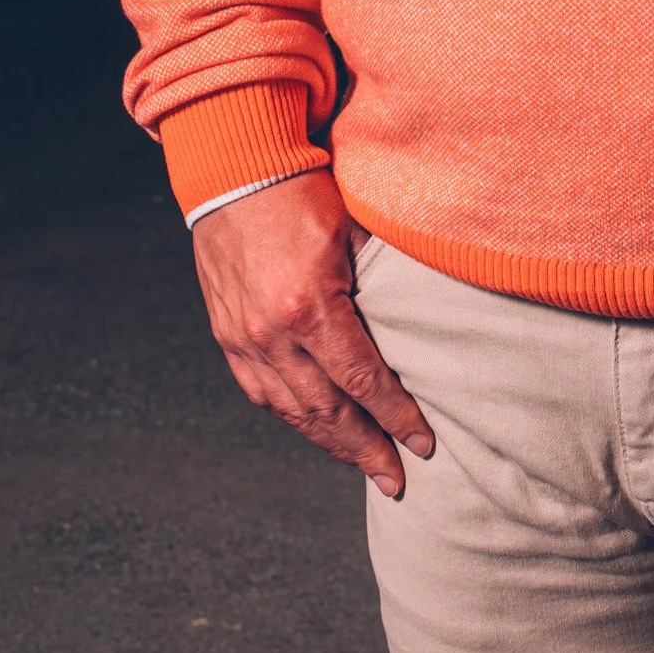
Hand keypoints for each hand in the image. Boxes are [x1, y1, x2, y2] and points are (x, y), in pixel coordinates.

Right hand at [191, 169, 434, 495]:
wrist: (235, 172)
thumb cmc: (303, 192)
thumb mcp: (354, 229)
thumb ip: (384, 279)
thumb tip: (425, 316)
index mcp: (310, 305)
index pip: (362, 379)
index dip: (395, 416)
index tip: (422, 444)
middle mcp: (272, 332)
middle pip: (326, 410)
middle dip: (366, 449)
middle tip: (397, 480)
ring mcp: (244, 338)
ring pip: (292, 410)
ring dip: (330, 444)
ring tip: (363, 465)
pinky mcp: (228, 335)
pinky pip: (262, 393)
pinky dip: (293, 417)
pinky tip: (316, 430)